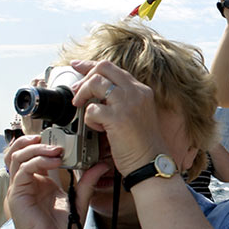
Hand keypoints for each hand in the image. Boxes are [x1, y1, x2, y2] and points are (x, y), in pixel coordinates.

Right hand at [6, 135, 106, 228]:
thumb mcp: (79, 200)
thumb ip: (87, 182)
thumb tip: (101, 165)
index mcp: (41, 182)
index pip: (36, 155)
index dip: (47, 144)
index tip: (66, 141)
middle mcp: (29, 182)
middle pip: (21, 151)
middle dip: (37, 141)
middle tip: (57, 141)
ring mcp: (21, 187)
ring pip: (18, 156)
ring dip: (37, 148)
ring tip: (56, 150)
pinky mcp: (17, 194)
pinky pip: (22, 170)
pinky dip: (37, 161)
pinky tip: (53, 161)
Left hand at [69, 60, 167, 174]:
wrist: (151, 163)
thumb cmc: (142, 144)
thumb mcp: (137, 114)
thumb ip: (122, 100)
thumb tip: (96, 92)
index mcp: (141, 90)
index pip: (113, 68)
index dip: (91, 65)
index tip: (78, 65)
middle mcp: (136, 93)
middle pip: (104, 67)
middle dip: (85, 77)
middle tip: (77, 92)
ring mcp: (127, 104)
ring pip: (95, 82)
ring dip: (82, 94)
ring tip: (81, 108)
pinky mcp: (117, 118)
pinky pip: (91, 109)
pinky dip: (89, 119)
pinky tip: (98, 128)